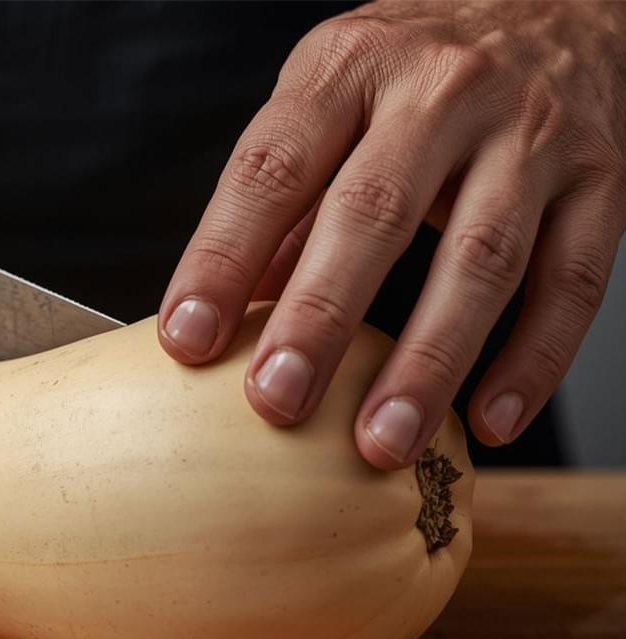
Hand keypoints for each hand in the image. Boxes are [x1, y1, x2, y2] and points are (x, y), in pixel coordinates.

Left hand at [158, 1, 625, 468]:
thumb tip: (230, 307)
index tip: (186, 340)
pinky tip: (490, 421)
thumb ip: (286, 197)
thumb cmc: (417, 64)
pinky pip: (573, 280)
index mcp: (349, 67)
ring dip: (428, 362)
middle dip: (320, 318)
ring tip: (381, 442)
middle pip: (373, 213)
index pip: (272, 168)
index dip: (223, 257)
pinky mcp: (604, 176)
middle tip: (277, 402)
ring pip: (481, 260)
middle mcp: (441, 90)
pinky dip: (534, 360)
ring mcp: (531, 132)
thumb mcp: (332, 95)